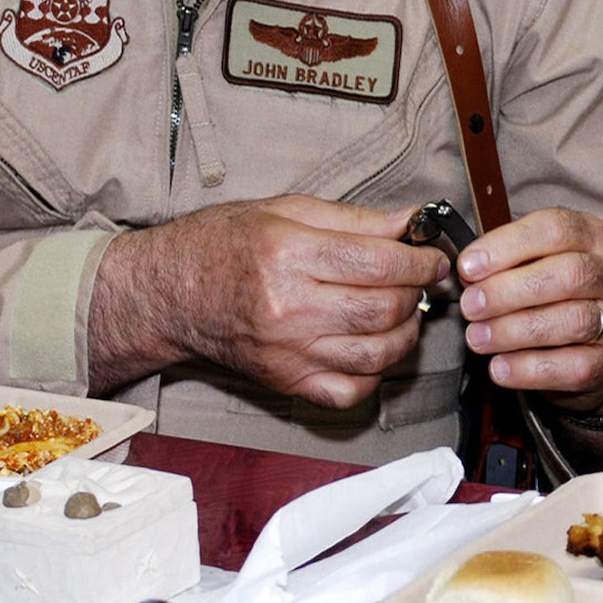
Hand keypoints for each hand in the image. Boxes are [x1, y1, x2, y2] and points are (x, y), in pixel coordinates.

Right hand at [89, 194, 449, 406]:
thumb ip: (353, 219)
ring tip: (403, 312)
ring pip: (376, 354)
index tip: (433, 257)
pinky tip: (373, 347)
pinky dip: (374, 375)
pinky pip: (348, 392)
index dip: (420, 261)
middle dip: (416, 293)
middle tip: (420, 280)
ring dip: (406, 333)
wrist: (168, 293)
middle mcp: (288, 308)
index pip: (379, 264)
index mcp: (289, 254)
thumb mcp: (285, 210)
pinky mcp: (285, 382)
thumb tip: (410, 222)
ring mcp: (287, 353)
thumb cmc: (223, 242)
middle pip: (383, 309)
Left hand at [455, 207, 602, 413]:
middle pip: (569, 274)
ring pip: (574, 321)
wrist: (590, 344)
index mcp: (590, 236)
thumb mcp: (535, 260)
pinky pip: (576, 367)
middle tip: (470, 306)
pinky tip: (500, 367)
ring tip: (478, 337)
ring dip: (516, 330)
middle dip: (510, 291)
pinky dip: (532, 369)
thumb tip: (468, 273)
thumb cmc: (553, 292)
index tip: (468, 266)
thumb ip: (505, 261)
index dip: (508, 246)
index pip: (555, 229)